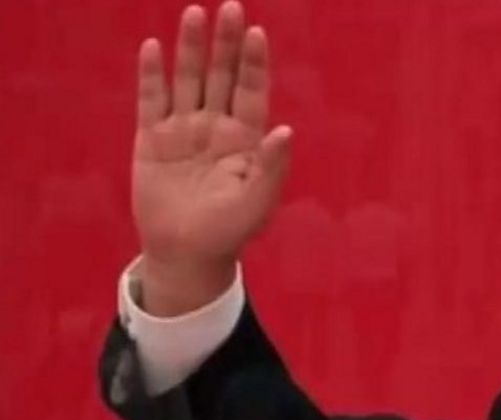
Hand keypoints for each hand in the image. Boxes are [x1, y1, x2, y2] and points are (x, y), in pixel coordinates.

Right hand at [132, 1, 290, 314]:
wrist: (187, 253)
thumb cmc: (229, 231)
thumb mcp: (257, 202)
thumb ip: (272, 165)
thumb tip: (286, 128)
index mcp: (247, 139)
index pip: (252, 92)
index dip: (254, 63)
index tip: (256, 33)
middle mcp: (217, 126)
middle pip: (222, 76)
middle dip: (225, 44)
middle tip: (230, 7)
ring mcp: (184, 129)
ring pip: (188, 81)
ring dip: (191, 49)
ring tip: (194, 14)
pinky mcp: (153, 139)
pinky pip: (152, 101)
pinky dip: (153, 75)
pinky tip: (154, 47)